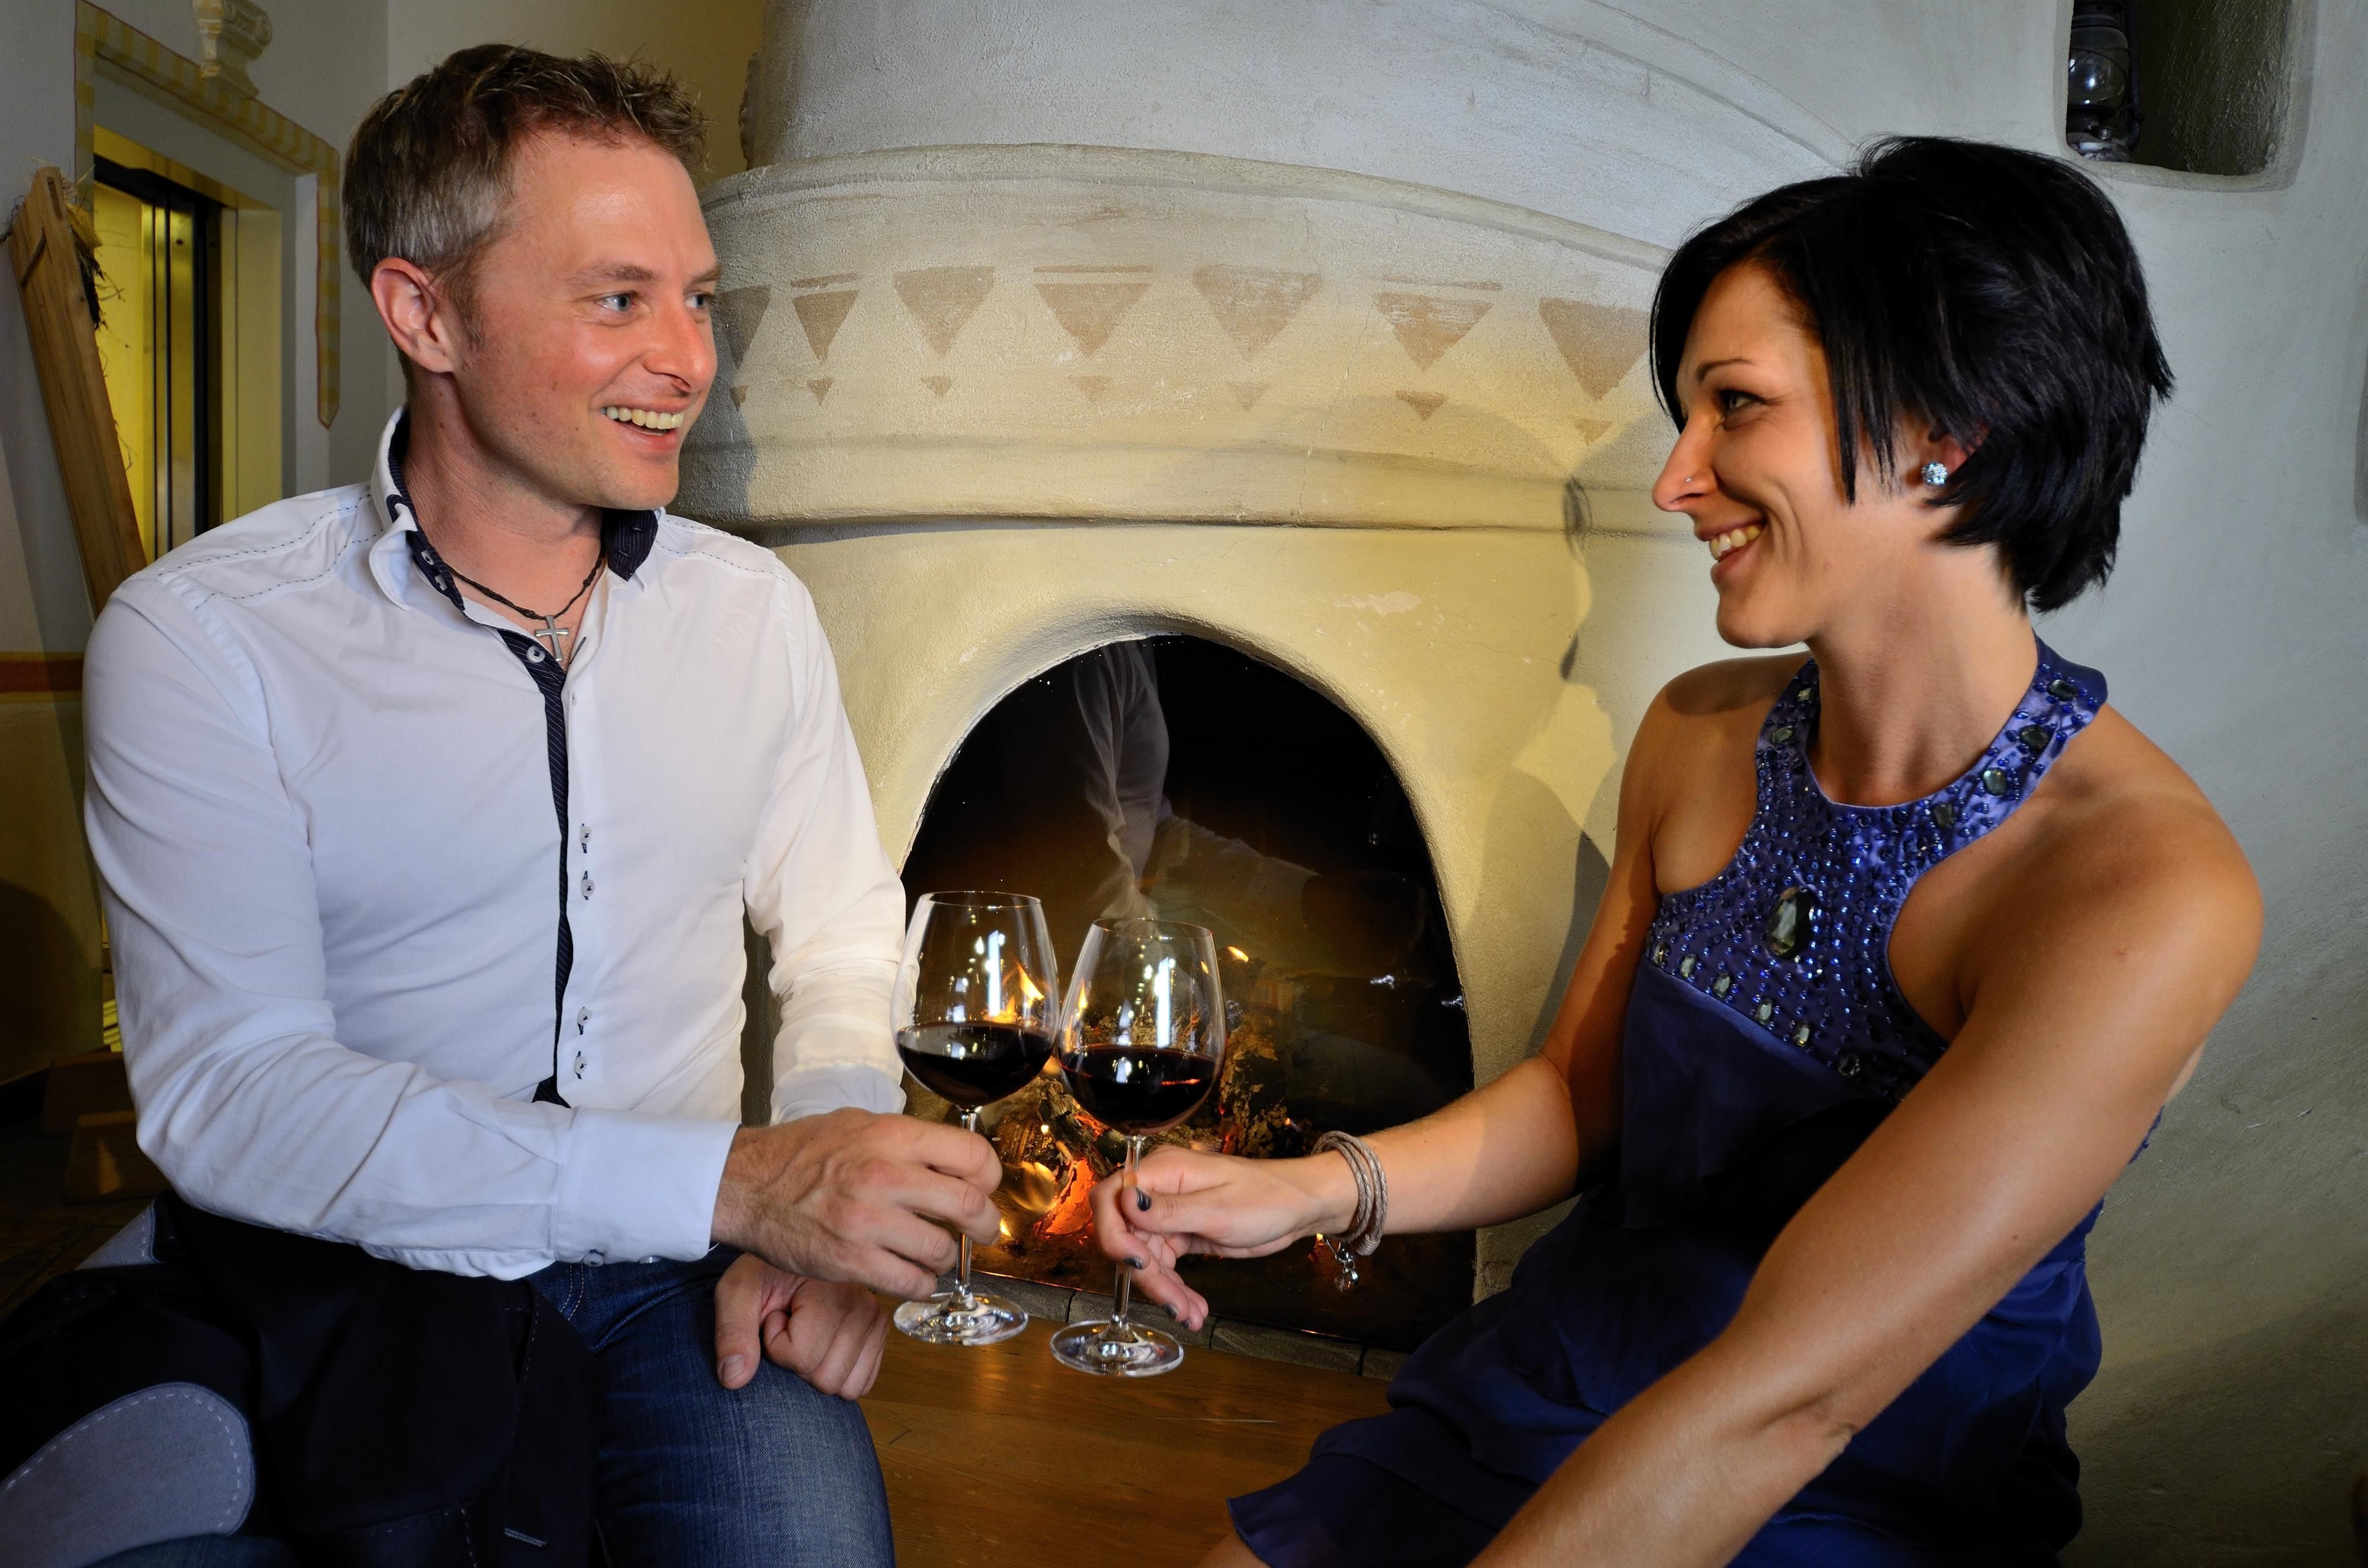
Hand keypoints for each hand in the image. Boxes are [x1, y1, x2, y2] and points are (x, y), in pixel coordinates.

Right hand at [711, 1108, 1001, 1298]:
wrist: (746, 1183)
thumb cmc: (802, 1152)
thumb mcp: (860, 1123)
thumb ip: (908, 1140)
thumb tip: (953, 1159)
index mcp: (892, 1136)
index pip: (972, 1156)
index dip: (989, 1177)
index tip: (984, 1188)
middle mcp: (885, 1176)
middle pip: (969, 1206)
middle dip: (984, 1225)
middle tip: (981, 1231)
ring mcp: (868, 1221)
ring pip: (942, 1250)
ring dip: (947, 1257)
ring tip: (934, 1253)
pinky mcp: (850, 1261)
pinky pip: (911, 1282)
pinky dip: (920, 1283)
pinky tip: (912, 1274)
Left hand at [712, 1252, 889, 1399]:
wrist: (791, 1250)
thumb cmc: (763, 1273)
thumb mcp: (737, 1291)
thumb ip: (732, 1332)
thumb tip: (733, 1380)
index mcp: (834, 1292)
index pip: (802, 1356)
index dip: (775, 1345)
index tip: (775, 1314)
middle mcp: (865, 1307)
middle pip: (826, 1379)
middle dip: (798, 1361)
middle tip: (793, 1325)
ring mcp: (877, 1324)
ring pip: (846, 1388)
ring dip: (819, 1369)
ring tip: (808, 1332)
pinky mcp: (880, 1338)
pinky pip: (861, 1384)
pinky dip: (838, 1375)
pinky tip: (824, 1343)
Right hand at [1091, 1145, 1354, 1330]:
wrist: (1300, 1208)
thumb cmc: (1267, 1198)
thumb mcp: (1220, 1209)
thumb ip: (1170, 1210)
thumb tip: (1125, 1200)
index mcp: (1163, 1171)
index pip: (1112, 1196)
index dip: (1113, 1232)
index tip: (1135, 1263)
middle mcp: (1159, 1191)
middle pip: (1127, 1237)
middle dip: (1147, 1276)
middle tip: (1175, 1305)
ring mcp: (1169, 1214)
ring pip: (1145, 1258)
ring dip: (1164, 1290)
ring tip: (1191, 1315)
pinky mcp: (1182, 1234)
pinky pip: (1165, 1265)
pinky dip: (1175, 1289)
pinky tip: (1192, 1309)